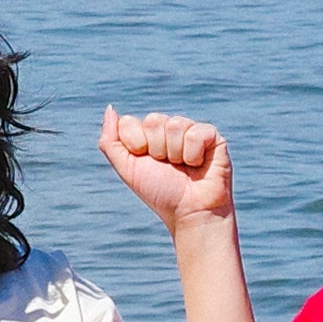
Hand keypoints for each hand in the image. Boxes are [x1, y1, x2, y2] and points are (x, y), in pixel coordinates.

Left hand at [99, 107, 236, 224]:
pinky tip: (198, 165)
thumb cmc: (161, 193)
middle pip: (152, 120)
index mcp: (147, 135)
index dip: (135, 145)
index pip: (130, 122)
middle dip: (156, 150)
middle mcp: (168, 129)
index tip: (146, 163)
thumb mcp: (127, 169)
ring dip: (175, 154)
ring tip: (184, 167)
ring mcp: (190, 130)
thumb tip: (110, 108)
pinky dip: (193, 155)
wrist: (190, 212)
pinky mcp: (212, 136)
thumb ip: (110, 141)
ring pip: (174, 125)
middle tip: (168, 167)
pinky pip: (194, 133)